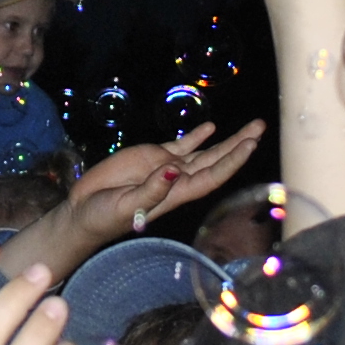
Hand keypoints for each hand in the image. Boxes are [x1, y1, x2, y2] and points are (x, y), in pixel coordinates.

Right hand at [63, 121, 264, 241]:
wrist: (84, 211)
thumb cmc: (105, 217)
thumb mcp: (127, 208)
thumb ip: (151, 190)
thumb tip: (173, 169)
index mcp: (177, 194)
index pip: (212, 176)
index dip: (232, 161)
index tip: (249, 145)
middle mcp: (179, 180)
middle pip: (217, 161)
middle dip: (239, 145)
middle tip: (260, 127)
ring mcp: (168, 168)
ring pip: (205, 152)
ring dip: (227, 140)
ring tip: (251, 127)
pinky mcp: (153, 157)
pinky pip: (181, 145)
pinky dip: (197, 136)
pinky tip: (211, 128)